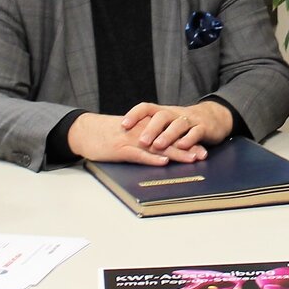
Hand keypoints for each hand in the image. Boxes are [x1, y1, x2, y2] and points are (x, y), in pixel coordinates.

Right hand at [68, 111, 204, 165]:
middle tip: (203, 154)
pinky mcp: (120, 149)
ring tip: (191, 158)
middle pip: (169, 139)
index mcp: (145, 127)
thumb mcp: (130, 133)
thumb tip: (163, 150)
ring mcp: (132, 140)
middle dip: (188, 147)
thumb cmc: (108, 134)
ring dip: (176, 153)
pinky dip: (151, 158)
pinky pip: (139, 154)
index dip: (187, 140)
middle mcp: (142, 131)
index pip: (170, 133)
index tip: (202, 147)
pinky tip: (163, 161)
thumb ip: (146, 138)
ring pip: (158, 146)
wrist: (85, 131)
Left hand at [122, 100, 232, 155]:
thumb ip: (151, 127)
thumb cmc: (185, 122)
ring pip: (178, 124)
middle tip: (142, 141)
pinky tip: (182, 146)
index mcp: (164, 111)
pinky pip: (196, 132)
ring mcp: (190, 120)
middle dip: (151, 129)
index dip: (134, 115)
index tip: (123, 125)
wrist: (216, 117)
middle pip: (162, 116)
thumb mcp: (168, 122)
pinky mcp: (204, 128)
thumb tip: (127, 136)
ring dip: (168, 135)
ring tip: (159, 145)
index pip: (146, 108)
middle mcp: (175, 114)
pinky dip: (189, 139)